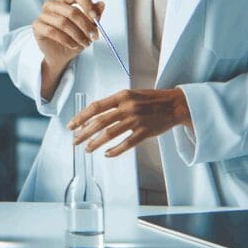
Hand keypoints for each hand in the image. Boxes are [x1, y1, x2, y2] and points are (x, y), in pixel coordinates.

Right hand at [33, 0, 104, 64]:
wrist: (62, 55)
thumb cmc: (74, 37)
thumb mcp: (88, 27)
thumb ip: (94, 15)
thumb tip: (101, 4)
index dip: (87, 4)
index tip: (96, 17)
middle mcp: (52, 4)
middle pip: (71, 10)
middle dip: (85, 25)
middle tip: (94, 36)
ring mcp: (43, 14)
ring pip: (63, 22)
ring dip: (77, 35)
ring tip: (85, 43)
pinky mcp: (37, 26)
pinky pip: (52, 31)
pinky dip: (66, 40)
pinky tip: (74, 45)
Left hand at [67, 89, 191, 157]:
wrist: (175, 104)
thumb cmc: (152, 99)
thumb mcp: (131, 94)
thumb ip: (115, 102)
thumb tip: (95, 114)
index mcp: (122, 96)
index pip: (96, 107)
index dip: (81, 117)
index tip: (71, 125)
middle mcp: (128, 107)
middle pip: (100, 122)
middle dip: (84, 133)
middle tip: (75, 141)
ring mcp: (136, 120)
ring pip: (110, 134)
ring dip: (96, 143)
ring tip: (88, 149)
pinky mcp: (145, 132)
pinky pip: (126, 144)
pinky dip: (115, 150)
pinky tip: (107, 154)